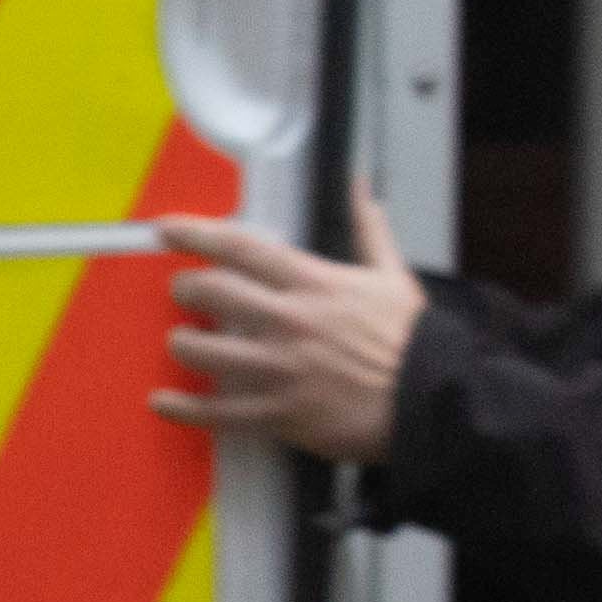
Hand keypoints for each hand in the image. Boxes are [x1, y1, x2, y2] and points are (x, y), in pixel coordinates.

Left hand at [150, 173, 423, 466]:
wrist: (440, 404)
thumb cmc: (417, 343)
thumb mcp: (395, 278)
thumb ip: (370, 232)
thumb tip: (363, 187)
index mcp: (315, 285)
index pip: (242, 248)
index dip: (196, 234)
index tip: (165, 229)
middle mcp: (290, 322)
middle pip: (212, 292)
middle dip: (186, 288)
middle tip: (182, 290)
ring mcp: (282, 369)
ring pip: (205, 350)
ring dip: (183, 342)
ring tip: (182, 340)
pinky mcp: (281, 414)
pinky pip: (218, 412)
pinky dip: (184, 408)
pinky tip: (162, 401)